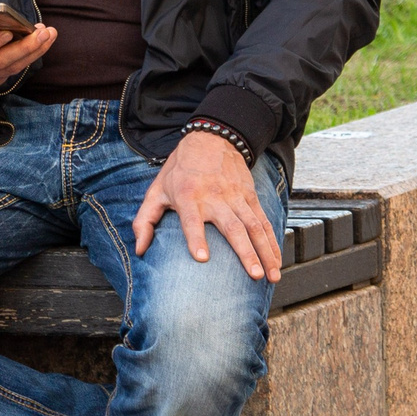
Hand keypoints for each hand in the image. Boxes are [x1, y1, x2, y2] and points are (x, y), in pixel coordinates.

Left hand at [130, 131, 282, 283]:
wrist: (211, 139)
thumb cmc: (179, 170)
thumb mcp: (156, 190)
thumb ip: (144, 221)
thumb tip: (139, 250)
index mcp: (188, 197)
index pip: (191, 220)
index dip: (196, 238)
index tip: (202, 258)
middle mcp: (215, 198)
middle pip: (233, 228)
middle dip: (245, 253)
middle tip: (253, 276)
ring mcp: (236, 198)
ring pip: (254, 227)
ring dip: (265, 252)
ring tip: (272, 276)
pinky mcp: (250, 197)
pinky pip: (264, 222)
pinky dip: (272, 242)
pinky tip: (277, 261)